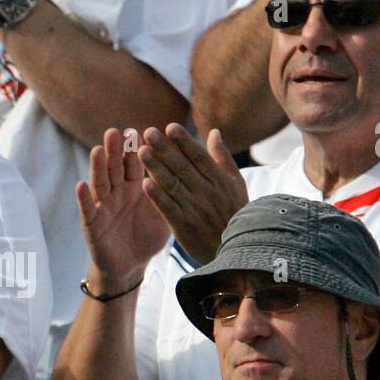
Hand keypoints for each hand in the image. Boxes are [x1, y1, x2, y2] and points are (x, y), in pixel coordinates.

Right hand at [77, 127, 170, 288]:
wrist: (131, 266)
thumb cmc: (147, 237)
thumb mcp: (162, 212)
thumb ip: (169, 191)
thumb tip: (191, 169)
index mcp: (134, 188)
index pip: (134, 164)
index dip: (136, 149)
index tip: (139, 131)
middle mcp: (116, 193)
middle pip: (115, 168)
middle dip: (114, 151)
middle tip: (115, 132)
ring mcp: (102, 207)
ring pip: (100, 183)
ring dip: (97, 167)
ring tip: (97, 150)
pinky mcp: (92, 224)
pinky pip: (88, 210)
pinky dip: (84, 198)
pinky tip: (82, 184)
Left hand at [139, 126, 247, 264]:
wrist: (237, 252)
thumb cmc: (236, 214)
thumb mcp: (236, 184)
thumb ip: (222, 158)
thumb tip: (213, 132)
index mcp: (219, 180)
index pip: (199, 157)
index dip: (184, 142)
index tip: (170, 127)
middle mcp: (207, 192)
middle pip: (183, 167)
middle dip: (165, 149)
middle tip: (148, 132)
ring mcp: (195, 210)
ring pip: (173, 185)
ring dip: (156, 168)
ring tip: (142, 152)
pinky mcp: (185, 227)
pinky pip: (169, 209)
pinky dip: (158, 196)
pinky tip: (145, 183)